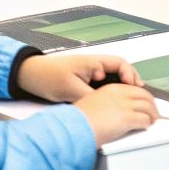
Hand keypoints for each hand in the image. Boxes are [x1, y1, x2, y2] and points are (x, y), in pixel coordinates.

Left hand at [16, 54, 141, 102]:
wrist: (29, 76)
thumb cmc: (48, 77)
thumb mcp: (70, 89)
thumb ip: (90, 97)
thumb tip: (105, 107)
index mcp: (93, 62)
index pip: (120, 64)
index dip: (130, 75)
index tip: (133, 86)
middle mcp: (95, 66)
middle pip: (120, 71)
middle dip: (131, 82)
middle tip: (138, 96)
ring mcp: (90, 73)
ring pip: (112, 79)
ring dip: (121, 88)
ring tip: (130, 101)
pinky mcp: (85, 82)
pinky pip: (103, 86)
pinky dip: (111, 92)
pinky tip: (113, 103)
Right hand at [73, 83, 160, 145]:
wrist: (73, 128)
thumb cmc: (78, 120)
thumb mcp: (92, 104)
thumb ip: (106, 104)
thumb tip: (113, 112)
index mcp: (110, 89)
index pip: (134, 89)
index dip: (143, 97)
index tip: (146, 103)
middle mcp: (119, 94)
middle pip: (145, 96)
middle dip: (152, 105)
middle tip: (154, 114)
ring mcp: (124, 105)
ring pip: (148, 107)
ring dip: (152, 115)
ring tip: (152, 121)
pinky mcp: (126, 118)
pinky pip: (144, 119)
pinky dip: (148, 123)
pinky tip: (146, 127)